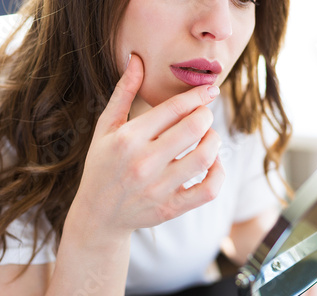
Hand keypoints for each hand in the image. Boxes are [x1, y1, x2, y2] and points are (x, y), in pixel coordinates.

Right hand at [70, 54, 224, 236]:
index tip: (210, 90)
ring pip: (206, 157)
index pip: (174, 108)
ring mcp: (158, 188)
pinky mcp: (171, 208)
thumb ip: (123, 92)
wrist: (98, 215)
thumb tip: (136, 59)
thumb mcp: (106, 127)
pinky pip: (208, 190)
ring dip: (215, 140)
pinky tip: (213, 163)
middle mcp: (144, 162)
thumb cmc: (102, 165)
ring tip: (209, 136)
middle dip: (207, 114)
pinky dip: (218, 173)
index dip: (198, 95)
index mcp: (128, 138)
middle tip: (204, 114)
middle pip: (195, 128)